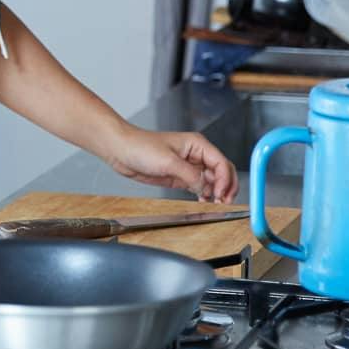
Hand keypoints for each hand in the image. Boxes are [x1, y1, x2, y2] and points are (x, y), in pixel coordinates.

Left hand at [106, 125, 238, 202]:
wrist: (122, 151)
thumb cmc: (141, 146)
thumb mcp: (168, 161)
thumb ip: (190, 175)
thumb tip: (206, 188)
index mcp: (197, 144)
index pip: (221, 163)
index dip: (225, 180)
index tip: (220, 194)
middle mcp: (196, 155)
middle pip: (222, 172)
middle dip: (226, 187)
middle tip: (223, 202)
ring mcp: (189, 167)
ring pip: (213, 181)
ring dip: (217, 192)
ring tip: (215, 204)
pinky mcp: (181, 177)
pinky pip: (200, 187)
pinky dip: (206, 195)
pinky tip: (204, 202)